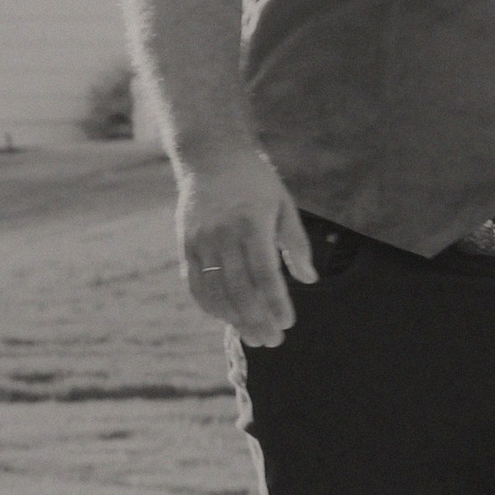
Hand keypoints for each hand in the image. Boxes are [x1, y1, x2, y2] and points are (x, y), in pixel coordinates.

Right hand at [175, 145, 314, 347]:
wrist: (209, 155)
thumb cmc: (255, 180)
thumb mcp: (283, 203)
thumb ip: (295, 243)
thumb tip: (308, 279)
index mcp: (251, 223)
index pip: (265, 274)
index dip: (276, 303)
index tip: (288, 323)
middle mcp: (223, 234)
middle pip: (240, 290)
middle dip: (257, 321)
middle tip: (273, 340)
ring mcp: (200, 241)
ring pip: (216, 292)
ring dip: (234, 320)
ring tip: (252, 337)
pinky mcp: (185, 244)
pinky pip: (195, 284)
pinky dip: (209, 306)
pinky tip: (225, 319)